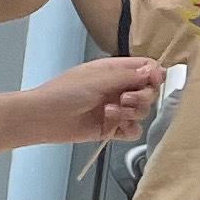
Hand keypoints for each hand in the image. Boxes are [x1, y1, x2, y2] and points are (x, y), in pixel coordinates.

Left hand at [29, 56, 166, 144]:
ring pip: (143, 112)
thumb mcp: (98, 78)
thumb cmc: (65, 92)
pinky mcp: (112, 129)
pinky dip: (127, 129)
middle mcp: (119, 88)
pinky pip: (133, 131)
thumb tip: (156, 69)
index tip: (152, 82)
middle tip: (124, 99)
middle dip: (142, 97)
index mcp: (115, 70)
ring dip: (131, 113)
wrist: (44, 118)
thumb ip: (128, 75)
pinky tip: (111, 125)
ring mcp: (117, 109)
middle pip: (149, 92)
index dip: (154, 75)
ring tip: (110, 112)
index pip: (147, 68)